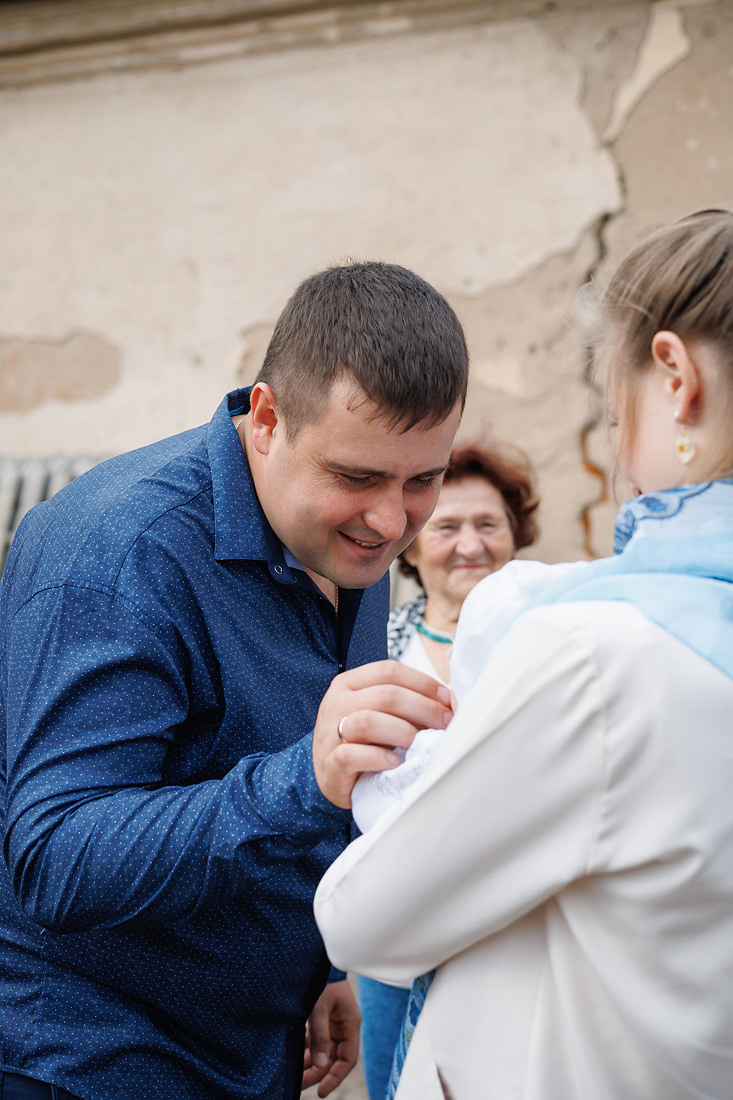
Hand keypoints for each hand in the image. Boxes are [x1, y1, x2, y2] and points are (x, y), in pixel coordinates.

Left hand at [302, 978, 359, 1096]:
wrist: (317, 958)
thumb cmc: (322, 980)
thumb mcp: (319, 1008)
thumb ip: (320, 1035)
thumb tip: (319, 1064)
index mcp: (350, 1024)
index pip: (347, 1059)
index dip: (335, 1077)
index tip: (321, 1091)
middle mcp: (343, 1026)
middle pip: (333, 1058)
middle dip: (318, 1073)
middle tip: (300, 1085)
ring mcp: (332, 1023)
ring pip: (323, 1051)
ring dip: (311, 1063)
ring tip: (295, 1076)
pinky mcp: (321, 1019)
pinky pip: (316, 1041)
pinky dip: (307, 1050)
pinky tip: (296, 1058)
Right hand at [313, 659, 453, 807]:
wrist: (330, 774)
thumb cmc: (362, 740)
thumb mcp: (378, 712)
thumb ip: (403, 703)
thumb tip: (449, 702)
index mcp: (349, 683)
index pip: (389, 671)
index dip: (423, 682)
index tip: (447, 699)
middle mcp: (336, 702)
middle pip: (386, 695)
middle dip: (424, 708)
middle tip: (445, 724)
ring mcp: (329, 732)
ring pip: (368, 721)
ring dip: (402, 731)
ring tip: (419, 744)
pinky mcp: (329, 763)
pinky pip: (352, 755)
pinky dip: (377, 758)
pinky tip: (394, 763)